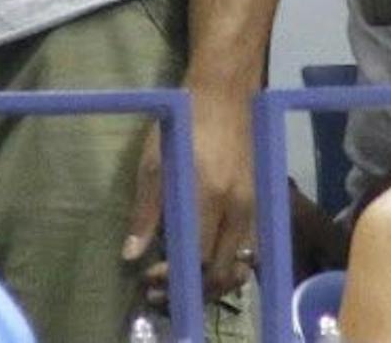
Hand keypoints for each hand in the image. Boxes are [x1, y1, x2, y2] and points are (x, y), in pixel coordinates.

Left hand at [123, 79, 256, 300]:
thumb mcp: (153, 163)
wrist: (224, 98)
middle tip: (160, 292)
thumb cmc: (181, 125)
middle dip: (191, 288)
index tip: (149, 280)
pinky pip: (249, 250)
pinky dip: (229, 265)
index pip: (196, 257)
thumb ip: (145, 212)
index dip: (173, 277)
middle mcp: (236, 208)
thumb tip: (131, 255)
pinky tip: (206, 265)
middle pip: (221, 270)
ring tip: (181, 286)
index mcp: (206, 194)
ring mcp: (253, 209)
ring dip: (211, 283)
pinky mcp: (260, 207)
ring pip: (238, 265)